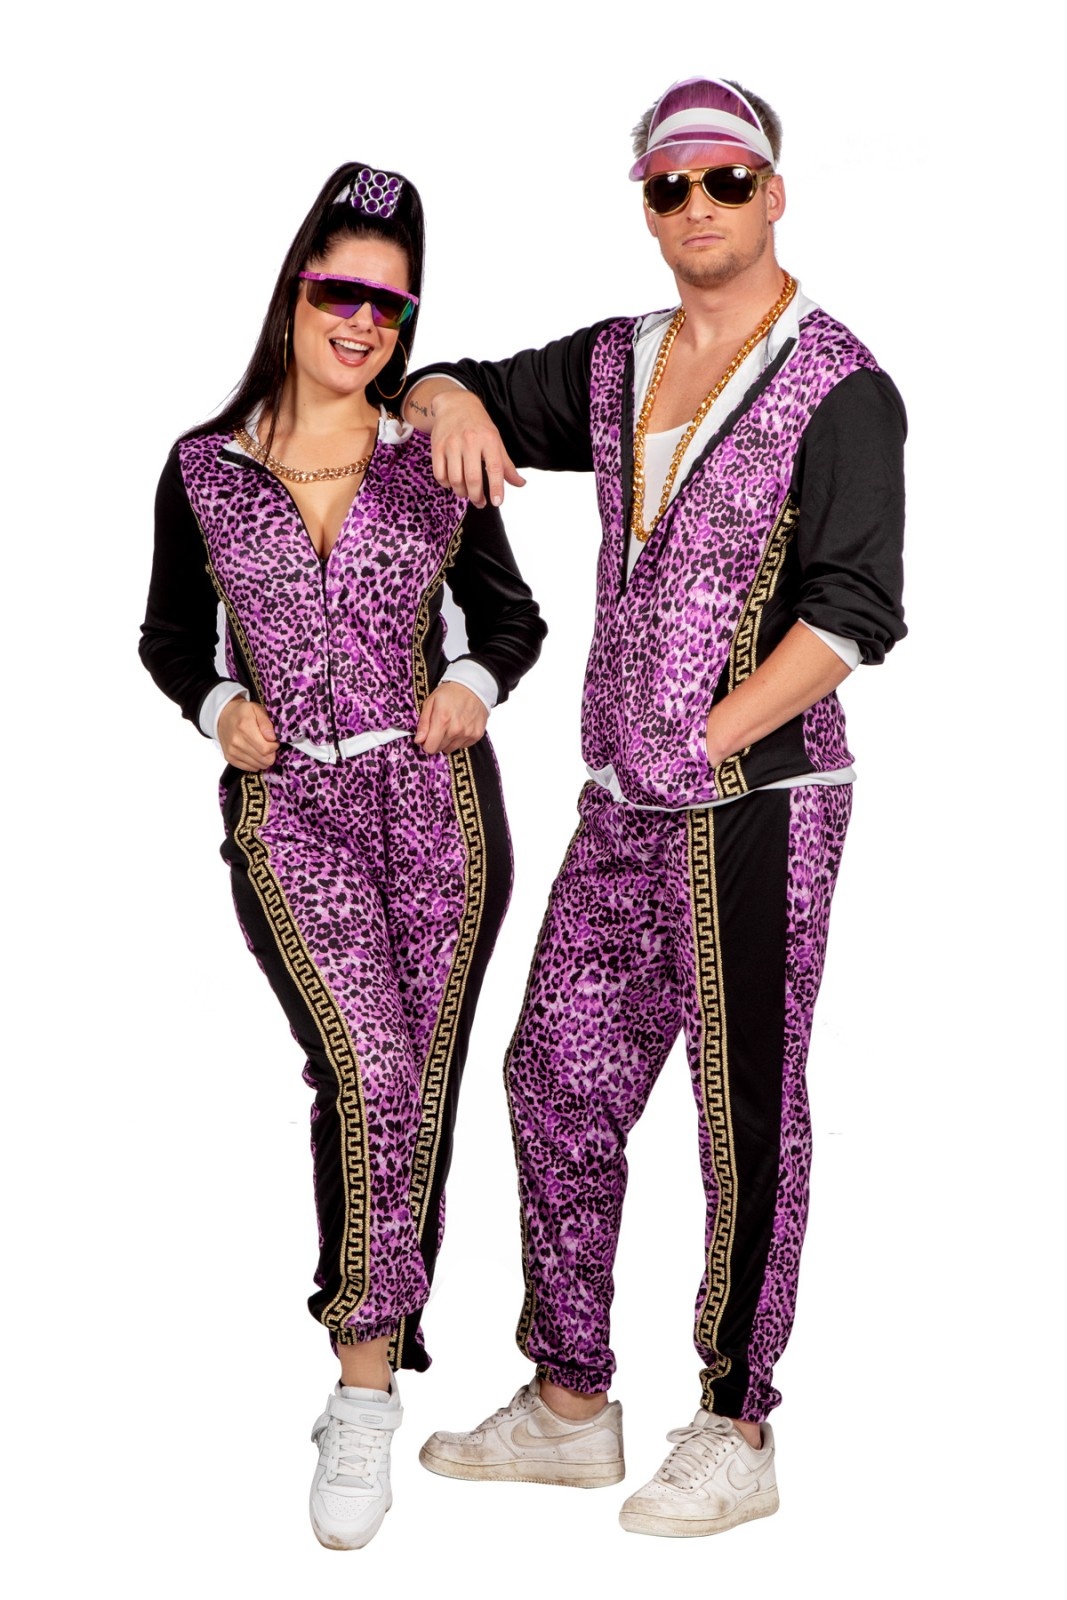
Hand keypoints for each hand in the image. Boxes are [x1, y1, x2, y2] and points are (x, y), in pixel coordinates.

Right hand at [218, 697, 279, 769]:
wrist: (223, 717)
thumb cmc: (243, 713)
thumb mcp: (257, 710)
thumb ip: (266, 724)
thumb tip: (272, 738)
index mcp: (244, 727)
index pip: (265, 748)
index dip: (274, 747)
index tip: (275, 742)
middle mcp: (236, 741)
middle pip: (263, 759)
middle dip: (271, 754)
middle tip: (270, 746)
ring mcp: (232, 751)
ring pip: (257, 765)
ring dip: (264, 760)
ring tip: (262, 749)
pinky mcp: (229, 758)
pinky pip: (249, 768)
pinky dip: (255, 763)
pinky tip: (255, 754)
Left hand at [414, 682, 487, 754]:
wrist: (473, 687)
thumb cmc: (450, 693)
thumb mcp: (430, 702)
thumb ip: (423, 723)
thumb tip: (419, 740)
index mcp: (442, 720)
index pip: (430, 748)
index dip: (426, 743)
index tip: (427, 736)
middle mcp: (456, 729)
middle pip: (440, 749)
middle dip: (436, 741)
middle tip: (439, 728)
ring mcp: (468, 733)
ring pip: (451, 749)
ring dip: (448, 741)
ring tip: (450, 726)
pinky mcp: (476, 735)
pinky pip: (462, 746)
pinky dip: (459, 739)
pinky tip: (460, 726)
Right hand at [416, 386, 525, 507]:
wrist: (455, 404)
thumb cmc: (479, 426)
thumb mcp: (496, 441)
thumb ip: (507, 465)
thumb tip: (520, 483)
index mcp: (489, 439)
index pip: (495, 468)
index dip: (496, 488)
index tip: (497, 502)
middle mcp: (470, 441)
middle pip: (473, 478)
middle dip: (477, 496)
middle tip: (480, 502)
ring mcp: (451, 444)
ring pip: (455, 479)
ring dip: (462, 493)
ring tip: (467, 493)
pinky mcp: (437, 447)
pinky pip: (440, 475)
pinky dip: (447, 485)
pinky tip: (453, 483)